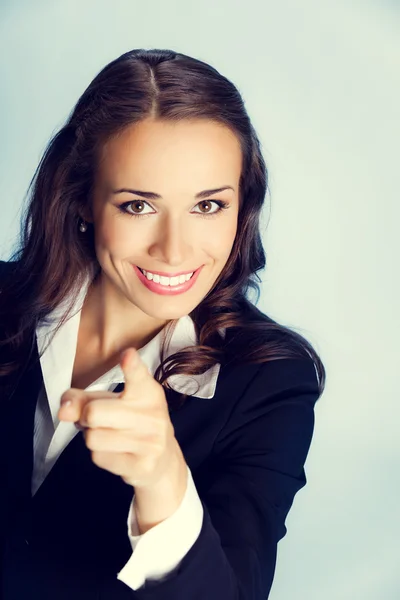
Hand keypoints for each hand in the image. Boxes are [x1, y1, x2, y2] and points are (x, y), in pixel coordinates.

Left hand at [57, 348, 181, 489]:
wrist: (161, 459)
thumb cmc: (131, 422)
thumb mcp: (111, 402)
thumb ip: (84, 399)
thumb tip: (63, 410)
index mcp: (147, 391)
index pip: (138, 376)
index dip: (131, 366)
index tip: (127, 355)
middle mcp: (153, 414)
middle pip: (93, 413)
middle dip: (86, 417)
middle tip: (98, 418)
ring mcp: (150, 442)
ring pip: (92, 438)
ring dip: (92, 437)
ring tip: (109, 435)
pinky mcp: (142, 466)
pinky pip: (99, 457)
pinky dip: (100, 454)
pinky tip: (117, 451)